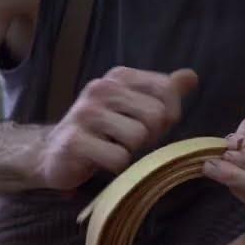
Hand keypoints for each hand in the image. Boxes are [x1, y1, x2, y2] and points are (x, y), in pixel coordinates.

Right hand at [35, 66, 198, 190]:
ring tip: (114, 150)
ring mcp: (85, 113)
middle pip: (156, 116)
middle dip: (151, 136)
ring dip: (132, 153)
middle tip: (130, 142)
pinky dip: (117, 168)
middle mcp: (101, 88)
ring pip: (138, 137)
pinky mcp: (74, 140)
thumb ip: (163, 92)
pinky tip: (102, 161)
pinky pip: (118, 158)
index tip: (152, 126)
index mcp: (119, 77)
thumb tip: (191, 77)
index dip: (169, 115)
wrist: (53, 152)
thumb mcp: (134, 107)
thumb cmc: (103, 131)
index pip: (166, 89)